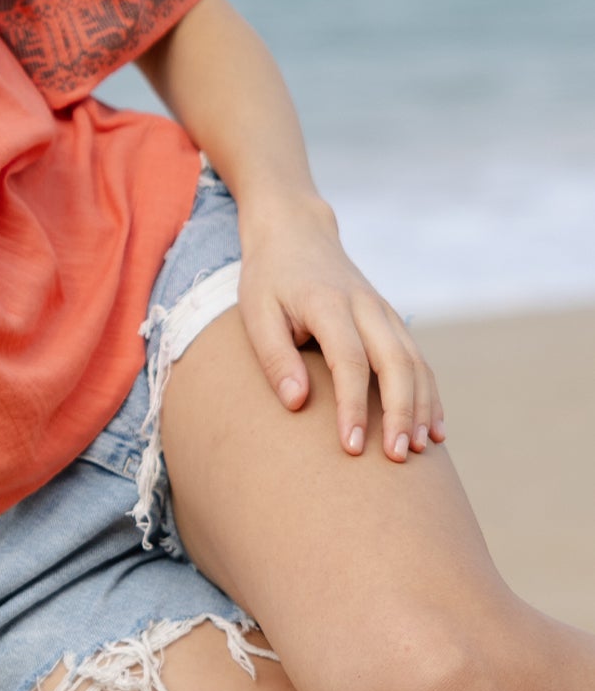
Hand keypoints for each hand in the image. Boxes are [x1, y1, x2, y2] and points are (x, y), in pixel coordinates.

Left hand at [235, 192, 445, 462]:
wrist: (295, 233)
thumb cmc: (269, 279)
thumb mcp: (256, 312)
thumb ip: (275, 356)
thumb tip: (297, 404)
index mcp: (327, 303)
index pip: (349, 361)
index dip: (353, 406)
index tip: (351, 447)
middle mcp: (364, 306)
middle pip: (396, 363)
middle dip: (401, 413)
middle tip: (398, 457)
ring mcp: (383, 312)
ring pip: (415, 363)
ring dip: (422, 408)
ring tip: (418, 451)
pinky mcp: (391, 320)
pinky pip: (419, 360)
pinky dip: (430, 396)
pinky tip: (435, 431)